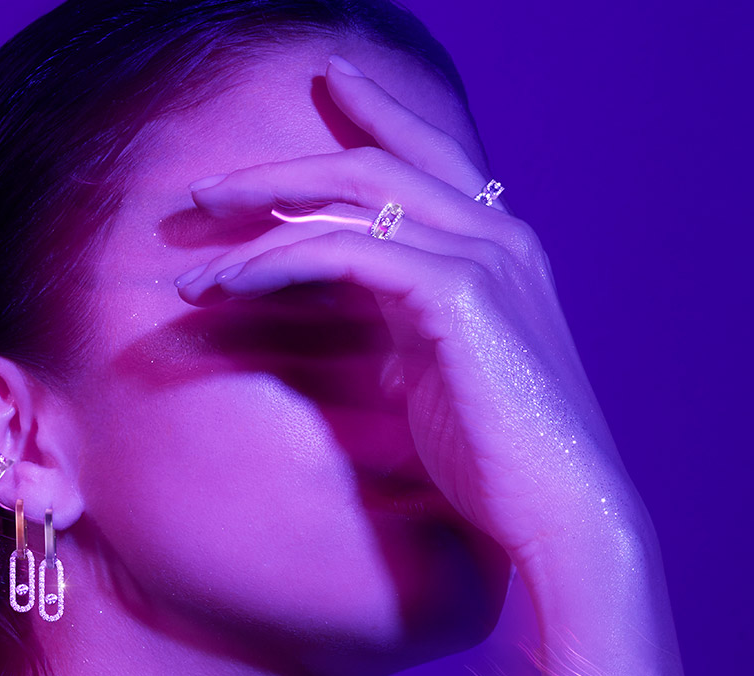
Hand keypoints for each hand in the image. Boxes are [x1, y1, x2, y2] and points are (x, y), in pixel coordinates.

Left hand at [175, 57, 647, 590]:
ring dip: (261, 223)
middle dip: (280, 170)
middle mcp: (496, 238)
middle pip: (375, 164)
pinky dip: (282, 259)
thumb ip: (413, 343)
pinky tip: (233, 284)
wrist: (559, 512)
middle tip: (203, 193)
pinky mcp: (459, 293)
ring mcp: (483, 258)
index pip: (425, 158)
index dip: (374, 115)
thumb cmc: (499, 466)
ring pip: (354, 198)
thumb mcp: (444, 384)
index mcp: (497, 252)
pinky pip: (349, 250)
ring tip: (193, 267)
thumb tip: (380, 350)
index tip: (321, 86)